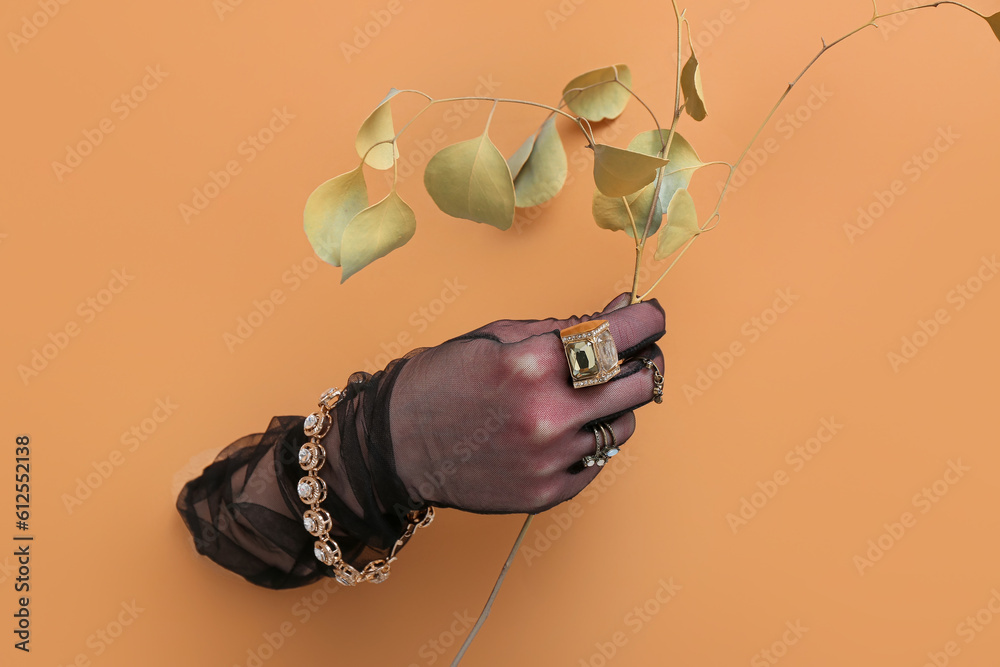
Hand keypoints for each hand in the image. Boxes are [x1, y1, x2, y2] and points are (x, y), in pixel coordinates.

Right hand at [390, 293, 665, 513]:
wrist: (398, 444)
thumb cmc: (444, 380)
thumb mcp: (500, 335)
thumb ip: (565, 326)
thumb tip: (619, 311)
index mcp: (533, 362)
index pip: (623, 334)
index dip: (647, 319)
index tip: (652, 316)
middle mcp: (549, 412)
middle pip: (640, 383)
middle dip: (642, 362)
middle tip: (631, 356)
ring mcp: (551, 457)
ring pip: (625, 425)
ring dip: (615, 406)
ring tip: (582, 398)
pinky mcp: (548, 491)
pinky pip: (598, 460)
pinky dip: (589, 441)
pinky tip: (561, 429)